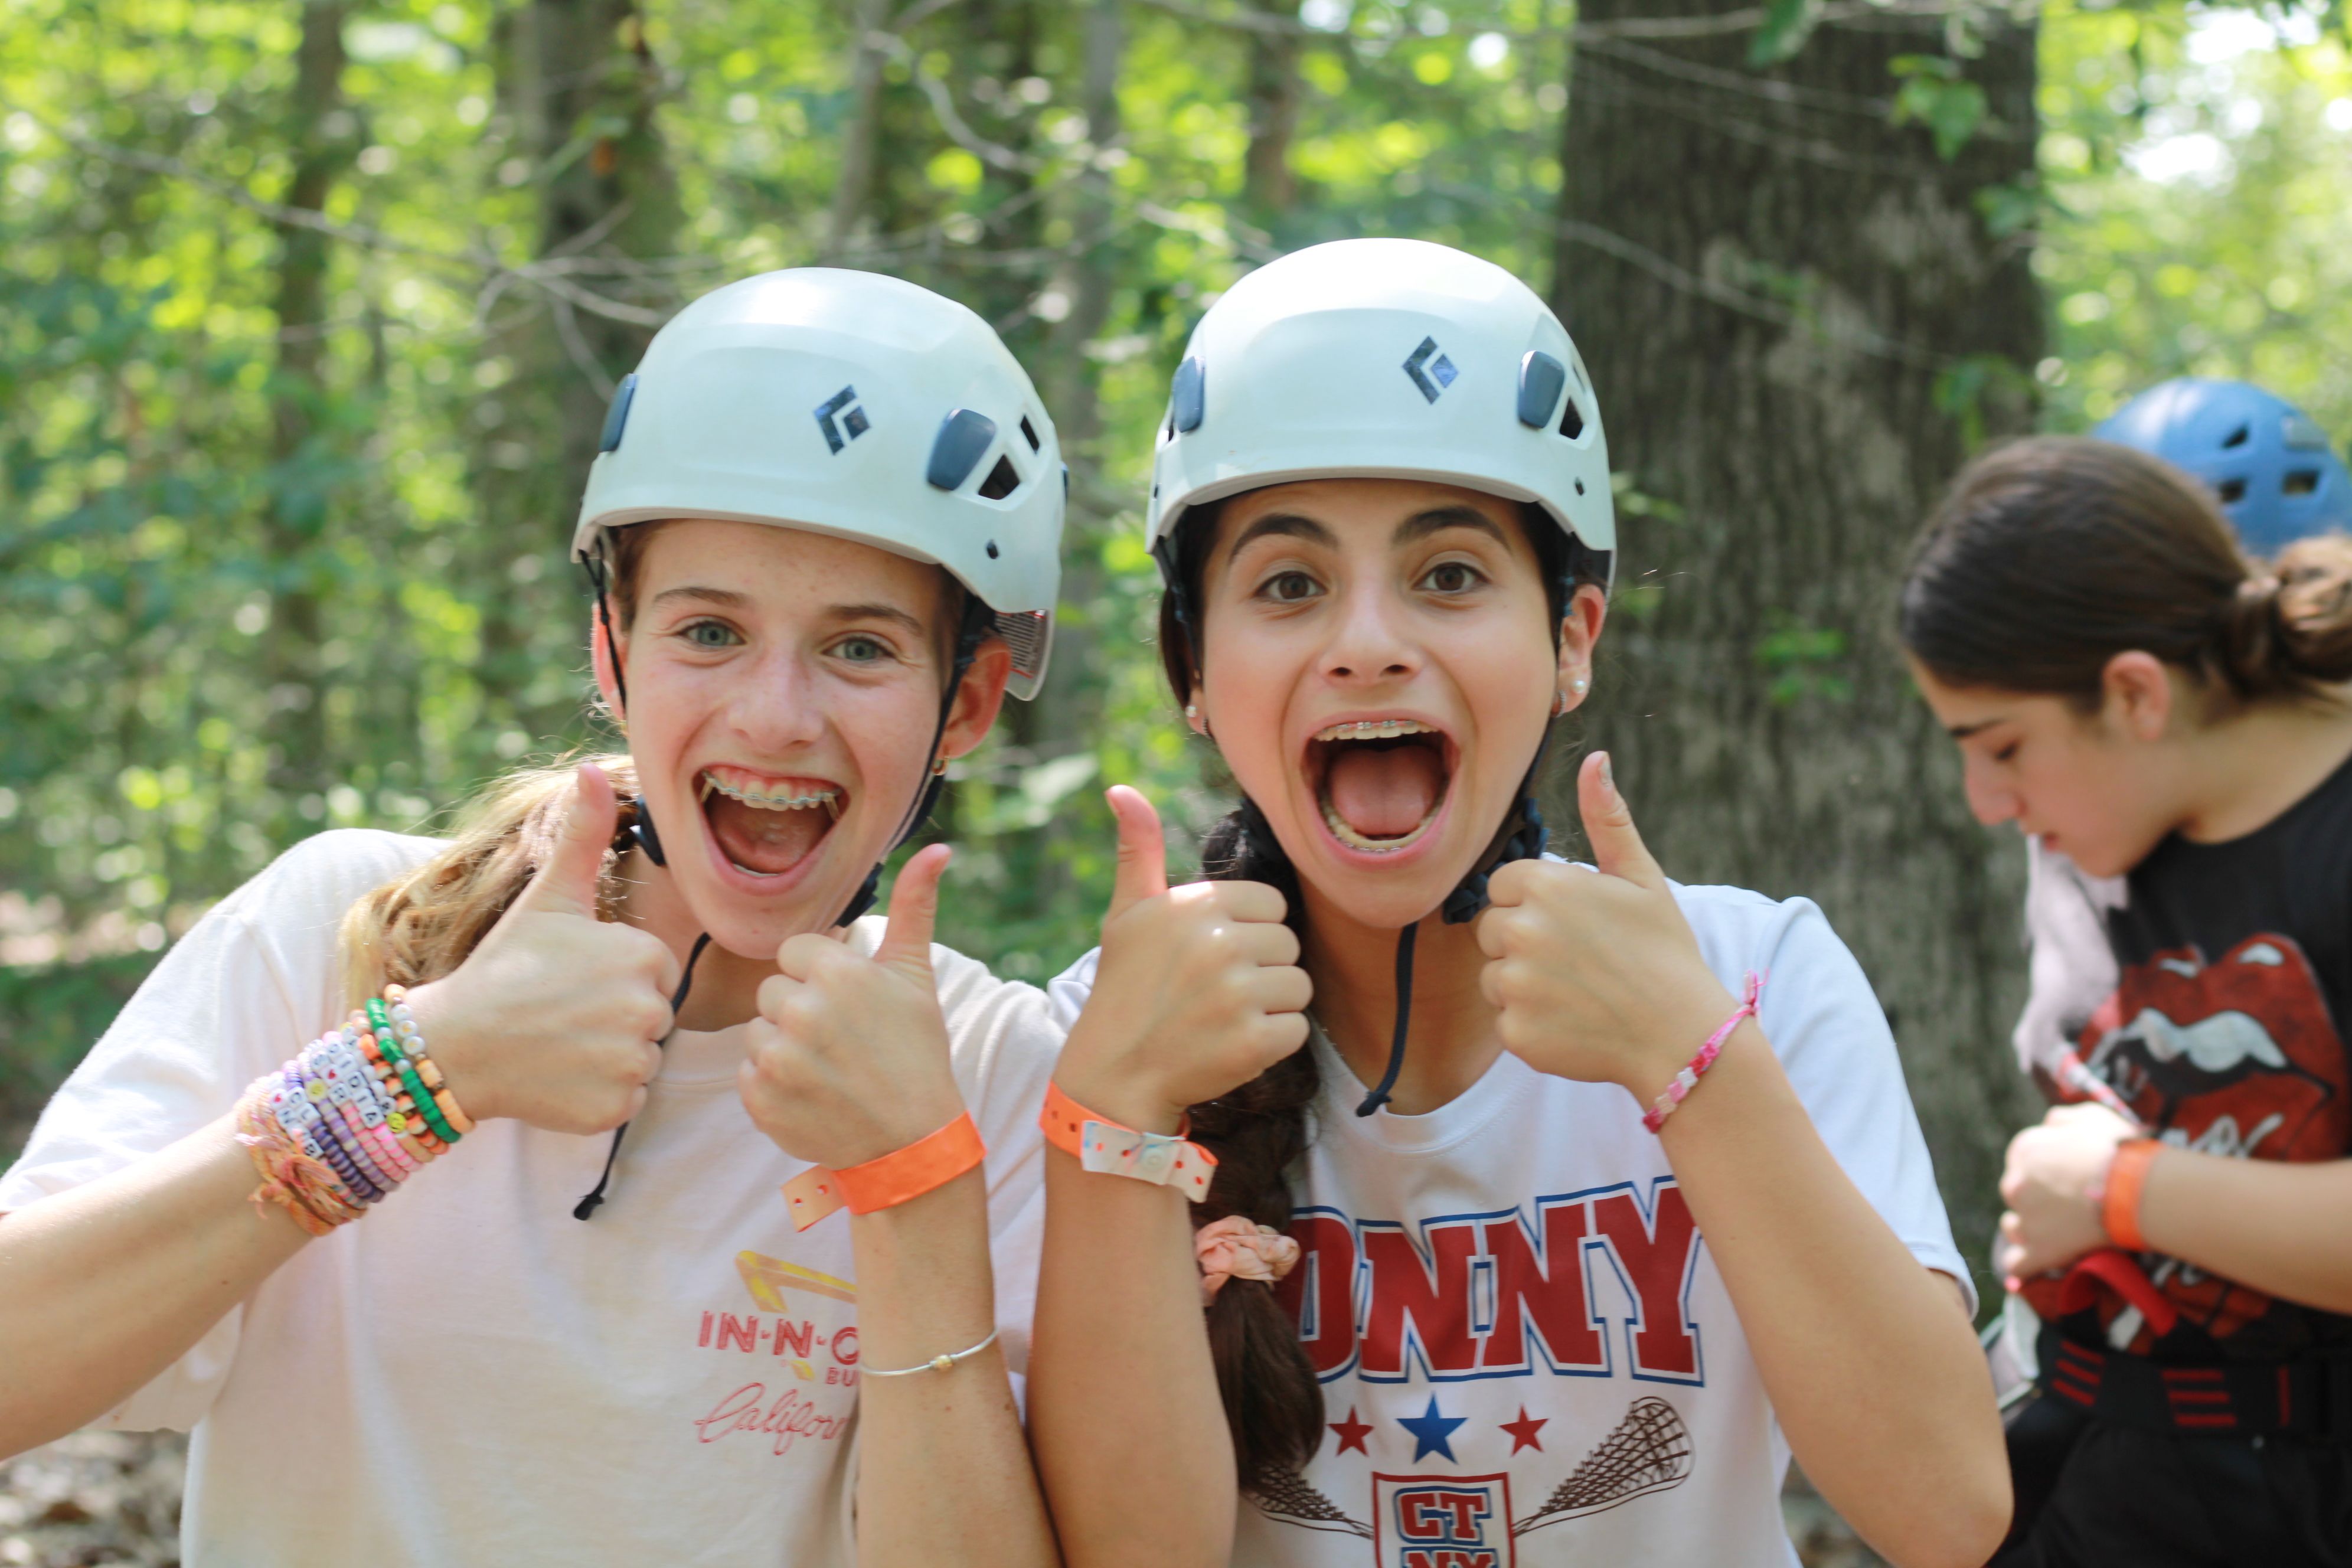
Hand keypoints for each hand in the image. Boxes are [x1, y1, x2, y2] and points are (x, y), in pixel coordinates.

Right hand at [406, 763, 679, 1133]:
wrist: (454, 1043)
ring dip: (608, 1056)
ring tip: (559, 1041)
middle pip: (654, 1017)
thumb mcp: (550, 897)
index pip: (658, 972)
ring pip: (642, 1059)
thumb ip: (583, 835)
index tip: (574, 977)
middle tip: (562, 1010)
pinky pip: (627, 1100)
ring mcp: (631, 1064)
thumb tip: (592, 769)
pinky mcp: (615, 1110)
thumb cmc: (506, 967)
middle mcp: (648, 1011)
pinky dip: (597, 1095)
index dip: (617, 975)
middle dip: (616, 1016)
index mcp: (644, 957)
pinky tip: (559, 1076)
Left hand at [739, 844, 967, 1170]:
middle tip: (840, 1042)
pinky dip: (772, 1087)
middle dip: (799, 1012)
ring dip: (782, 1049)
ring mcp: (777, 1058)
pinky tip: (810, 1095)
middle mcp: (803, 1010)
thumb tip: (939, 849)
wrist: (911, 1141)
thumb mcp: (917, 976)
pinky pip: (746, 1075)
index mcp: (838, 972)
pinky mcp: (759, 1098)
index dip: (819, 978)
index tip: (848, 1006)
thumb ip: (916, 907)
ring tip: (826, 1069)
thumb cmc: (917, 1052)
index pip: (794, 954)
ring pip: (756, 1032)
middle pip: (772, 993)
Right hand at [1054, 786, 1311, 1132]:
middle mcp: (1220, 943)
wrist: (1114, 1074)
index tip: (1213, 955)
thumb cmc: (1124, 988)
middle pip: (1289, 945)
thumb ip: (1139, 850)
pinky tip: (1233, 1044)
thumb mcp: (1127, 913)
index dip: (1249, 931)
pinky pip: (1297, 1029)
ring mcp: (1238, 994)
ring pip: (1299, 987)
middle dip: (1263, 968)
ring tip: (1225, 1017)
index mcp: (1197, 904)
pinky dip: (1273, 1042)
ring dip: (1271, 1006)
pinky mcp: (1254, 1042)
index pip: (1271, 904)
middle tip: (1216, 991)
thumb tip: (1122, 790)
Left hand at [1477, 751, 1733, 1096]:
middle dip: (1525, 942)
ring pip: (1494, 976)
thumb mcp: (1641, 877)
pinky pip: (1505, 1020)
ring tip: (1579, 991)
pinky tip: (1574, 1022)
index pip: (1502, 886)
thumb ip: (1607, 819)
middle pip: (1491, 930)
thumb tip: (1595, 759)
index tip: (1575, 923)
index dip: (1536, 904)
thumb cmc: (1663, 951)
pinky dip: (1532, 1024)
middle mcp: (1520, 931)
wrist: (1683, 1036)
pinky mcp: (1515, 1032)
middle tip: (1580, 959)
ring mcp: (1514, 985)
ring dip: (1525, 984)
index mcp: (1543, 886)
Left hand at [1997, 1102, 2135, 1282]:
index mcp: (2024, 1150)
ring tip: (2061, 1232)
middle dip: (2037, 1199)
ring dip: (2030, 1230)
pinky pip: (2017, 1265)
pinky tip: (2037, 1264)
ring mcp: (2025, 1219)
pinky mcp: (2041, 1251)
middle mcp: (2015, 1183)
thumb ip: (2061, 1121)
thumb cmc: (2118, 1149)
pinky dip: (2025, 1265)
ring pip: (2014, 1228)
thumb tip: (2048, 1126)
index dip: (2046, 1172)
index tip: (2067, 1179)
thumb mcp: (2090, 1116)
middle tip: (2070, 1206)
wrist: (2138, 1188)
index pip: (2023, 1162)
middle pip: (2017, 1194)